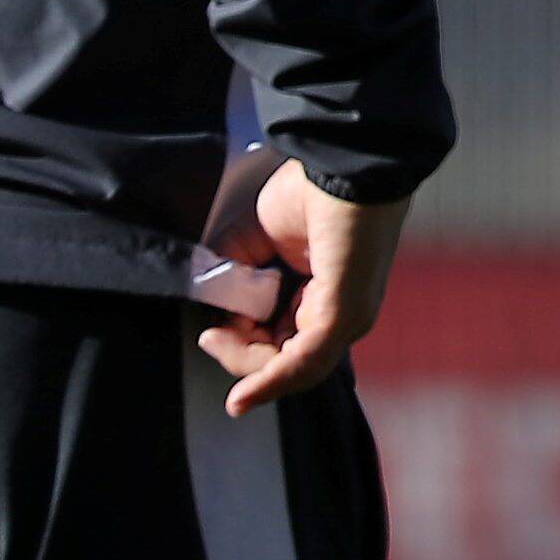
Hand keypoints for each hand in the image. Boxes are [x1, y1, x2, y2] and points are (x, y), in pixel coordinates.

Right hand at [198, 160, 406, 414]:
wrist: (339, 164)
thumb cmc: (309, 191)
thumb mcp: (254, 236)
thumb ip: (233, 271)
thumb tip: (213, 301)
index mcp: (324, 298)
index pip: (281, 345)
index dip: (241, 344)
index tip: (212, 330)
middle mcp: (341, 316)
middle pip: (285, 363)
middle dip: (239, 355)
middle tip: (211, 336)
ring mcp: (347, 318)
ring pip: (291, 369)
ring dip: (246, 362)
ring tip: (216, 340)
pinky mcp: (343, 314)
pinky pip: (303, 362)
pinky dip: (269, 381)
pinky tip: (241, 396)